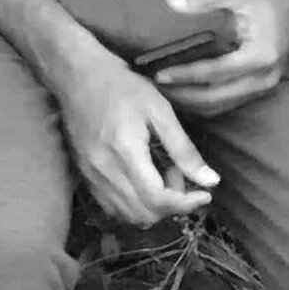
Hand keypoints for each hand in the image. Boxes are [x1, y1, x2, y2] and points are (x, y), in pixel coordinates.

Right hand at [54, 40, 218, 224]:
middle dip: (171, 204)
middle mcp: (104, 170)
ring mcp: (91, 175)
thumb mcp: (160, 110)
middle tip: (179, 175)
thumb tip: (211, 181)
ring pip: (128, 215)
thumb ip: (184, 149)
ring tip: (161, 176)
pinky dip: (134, 204)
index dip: (186, 204)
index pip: (158, 199)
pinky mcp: (84, 175)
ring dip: (153, 206)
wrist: (77, 75)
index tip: (206, 194)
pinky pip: (112, 207)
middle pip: (144, 214)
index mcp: (126, 151)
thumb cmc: (122, 86)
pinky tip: (142, 180)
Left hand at [147, 0, 288, 111]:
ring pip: (225, 104)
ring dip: (196, 102)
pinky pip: (233, 99)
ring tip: (167, 94)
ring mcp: (268, 83)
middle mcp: (266, 76)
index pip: (214, 73)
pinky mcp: (264, 82)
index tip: (158, 75)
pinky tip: (188, 91)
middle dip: (186, 96)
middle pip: (218, 98)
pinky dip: (209, 99)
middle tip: (155, 91)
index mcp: (260, 55)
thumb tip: (170, 2)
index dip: (185, 75)